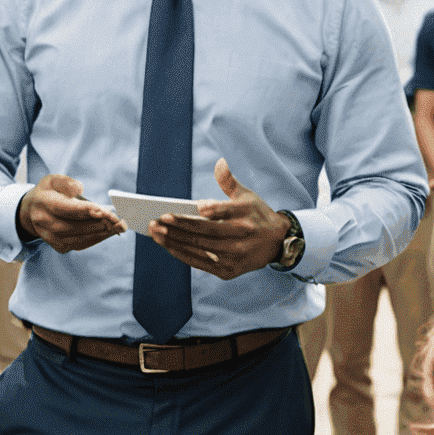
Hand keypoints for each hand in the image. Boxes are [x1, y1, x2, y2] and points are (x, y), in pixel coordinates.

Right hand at [16, 175, 126, 251]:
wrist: (31, 212)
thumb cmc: (47, 193)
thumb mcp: (52, 180)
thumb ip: (66, 182)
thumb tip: (79, 189)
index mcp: (42, 202)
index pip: (65, 208)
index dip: (85, 211)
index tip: (103, 211)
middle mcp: (43, 222)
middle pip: (72, 227)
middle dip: (97, 224)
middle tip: (117, 221)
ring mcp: (49, 237)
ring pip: (77, 239)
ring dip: (100, 234)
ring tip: (118, 227)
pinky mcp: (58, 246)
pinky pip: (79, 245)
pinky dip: (95, 239)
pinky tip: (108, 233)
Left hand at [149, 158, 292, 279]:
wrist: (278, 243)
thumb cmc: (256, 215)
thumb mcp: (247, 196)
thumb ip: (229, 182)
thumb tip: (219, 163)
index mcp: (246, 215)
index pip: (219, 212)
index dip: (193, 214)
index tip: (172, 211)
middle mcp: (242, 237)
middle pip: (204, 232)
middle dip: (177, 228)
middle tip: (155, 222)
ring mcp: (236, 256)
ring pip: (199, 248)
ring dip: (174, 241)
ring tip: (155, 233)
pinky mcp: (229, 271)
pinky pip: (200, 262)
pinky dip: (182, 254)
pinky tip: (167, 246)